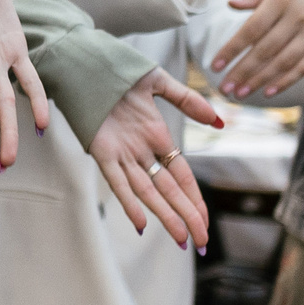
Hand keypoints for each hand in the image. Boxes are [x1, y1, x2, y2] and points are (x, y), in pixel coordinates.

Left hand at [89, 67, 218, 249]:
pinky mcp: (101, 151)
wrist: (85, 61)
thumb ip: (188, 101)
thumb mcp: (159, 83)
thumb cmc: (119, 71)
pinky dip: (129, 202)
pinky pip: (118, 181)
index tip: (204, 222)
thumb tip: (218, 121)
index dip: (194, 199)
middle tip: (201, 243)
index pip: (182, 176)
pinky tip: (141, 223)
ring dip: (165, 215)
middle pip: (169, 190)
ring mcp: (122, 153)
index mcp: (157, 136)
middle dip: (186, 216)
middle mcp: (141, 150)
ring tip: (181, 239)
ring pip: (147, 191)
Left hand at [211, 0, 303, 98]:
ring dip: (261, 80)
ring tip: (241, 93)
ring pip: (284, 61)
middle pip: (265, 49)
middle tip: (224, 88)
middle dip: (243, 71)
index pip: (251, 29)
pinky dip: (287, 80)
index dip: (232, 49)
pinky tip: (270, 91)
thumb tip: (231, 4)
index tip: (215, 65)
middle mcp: (297, 16)